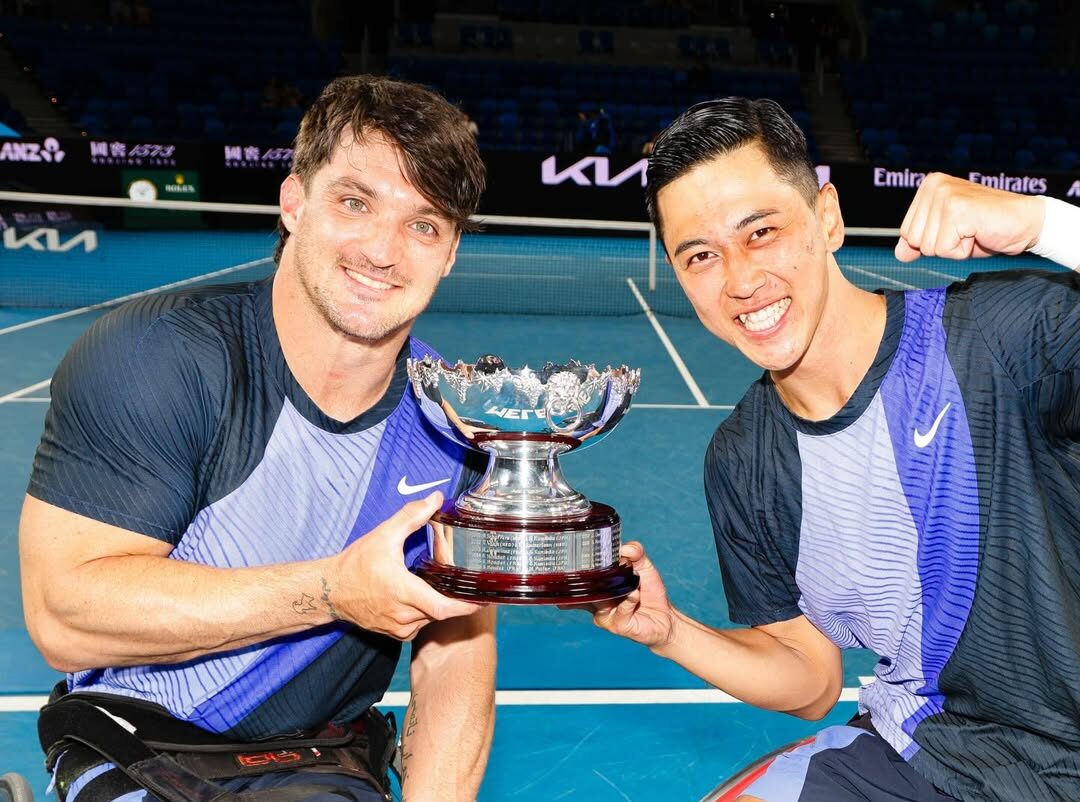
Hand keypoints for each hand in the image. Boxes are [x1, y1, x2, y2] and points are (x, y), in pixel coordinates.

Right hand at [327, 493, 483, 640]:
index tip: (483, 600)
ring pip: (431, 617)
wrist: (331, 591)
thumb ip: (411, 516)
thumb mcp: (383, 535)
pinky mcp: (395, 633)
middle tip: (462, 579)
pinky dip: (426, 611)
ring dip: (438, 602)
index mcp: (402, 591)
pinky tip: (422, 595)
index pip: (442, 607)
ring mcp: (399, 627)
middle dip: (453, 595)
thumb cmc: (356, 564)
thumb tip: (436, 499)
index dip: (465, 606)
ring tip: (439, 584)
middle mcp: (402, 614)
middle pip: (441, 609)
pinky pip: (421, 624)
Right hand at [581, 542, 677, 648]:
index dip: (579, 567)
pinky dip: (628, 601)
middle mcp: (596, 602)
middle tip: (603, 566)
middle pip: (585, 589)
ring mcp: (605, 615)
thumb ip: (635, 553)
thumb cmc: (649, 591)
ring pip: (601, 600)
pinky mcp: (618, 625)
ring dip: (615, 589)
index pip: (581, 577)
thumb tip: (625, 547)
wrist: (665, 616)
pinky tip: (635, 595)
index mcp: (597, 587)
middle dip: (593, 576)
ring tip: (630, 583)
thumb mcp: (643, 566)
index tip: (582, 555)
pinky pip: (620, 612)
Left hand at [895, 172, 1044, 261]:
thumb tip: (899, 254)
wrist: (1026, 224)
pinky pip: (944, 250)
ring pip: (928, 247)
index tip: (957, 229)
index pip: (907, 232)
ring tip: (974, 231)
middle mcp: (934, 185)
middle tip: (968, 231)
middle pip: (914, 240)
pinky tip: (978, 233)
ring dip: (953, 248)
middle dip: (941, 245)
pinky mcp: (957, 209)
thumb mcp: (946, 236)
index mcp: (928, 186)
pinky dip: (963, 251)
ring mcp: (945, 195)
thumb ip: (920, 242)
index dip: (933, 240)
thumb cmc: (986, 229)